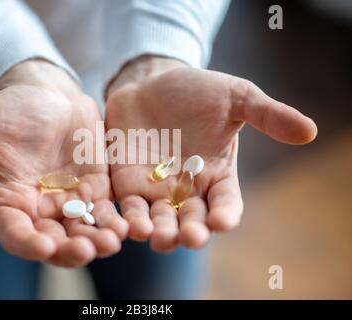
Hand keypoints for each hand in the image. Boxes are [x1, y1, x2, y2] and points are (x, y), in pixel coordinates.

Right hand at [0, 59, 127, 266]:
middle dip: (71, 249)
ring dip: (99, 239)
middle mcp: (40, 209)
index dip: (28, 243)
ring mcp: (70, 202)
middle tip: (88, 249)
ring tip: (113, 240)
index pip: (15, 233)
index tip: (45, 246)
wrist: (48, 95)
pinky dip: (118, 221)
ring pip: (85, 231)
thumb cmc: (8, 109)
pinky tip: (130, 225)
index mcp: (8, 201)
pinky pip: (108, 212)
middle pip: (55, 241)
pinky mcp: (97, 191)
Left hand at [105, 56, 316, 251]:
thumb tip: (310, 131)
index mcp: (217, 175)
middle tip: (190, 238)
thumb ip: (267, 115)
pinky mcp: (128, 184)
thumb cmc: (196, 90)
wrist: (151, 82)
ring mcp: (156, 189)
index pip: (226, 203)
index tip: (222, 222)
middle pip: (192, 220)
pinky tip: (128, 225)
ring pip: (159, 220)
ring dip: (159, 232)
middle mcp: (187, 189)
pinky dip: (129, 218)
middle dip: (191, 230)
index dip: (225, 214)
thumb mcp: (236, 97)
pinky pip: (128, 207)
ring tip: (157, 238)